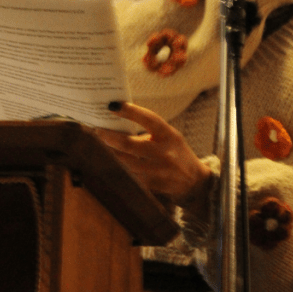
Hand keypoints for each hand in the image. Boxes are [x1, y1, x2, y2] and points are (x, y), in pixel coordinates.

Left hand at [96, 102, 212, 211]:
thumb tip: (119, 123)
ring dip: (112, 152)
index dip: (130, 112)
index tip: (113, 106)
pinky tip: (113, 160)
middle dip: (110, 137)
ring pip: (126, 162)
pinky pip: (131, 175)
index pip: (149, 119)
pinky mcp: (153, 185)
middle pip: (130, 145)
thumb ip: (150, 131)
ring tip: (102, 144)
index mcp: (170, 136)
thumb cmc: (176, 152)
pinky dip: (120, 166)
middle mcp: (165, 153)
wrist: (194, 181)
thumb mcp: (169, 137)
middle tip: (98, 130)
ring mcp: (159, 171)